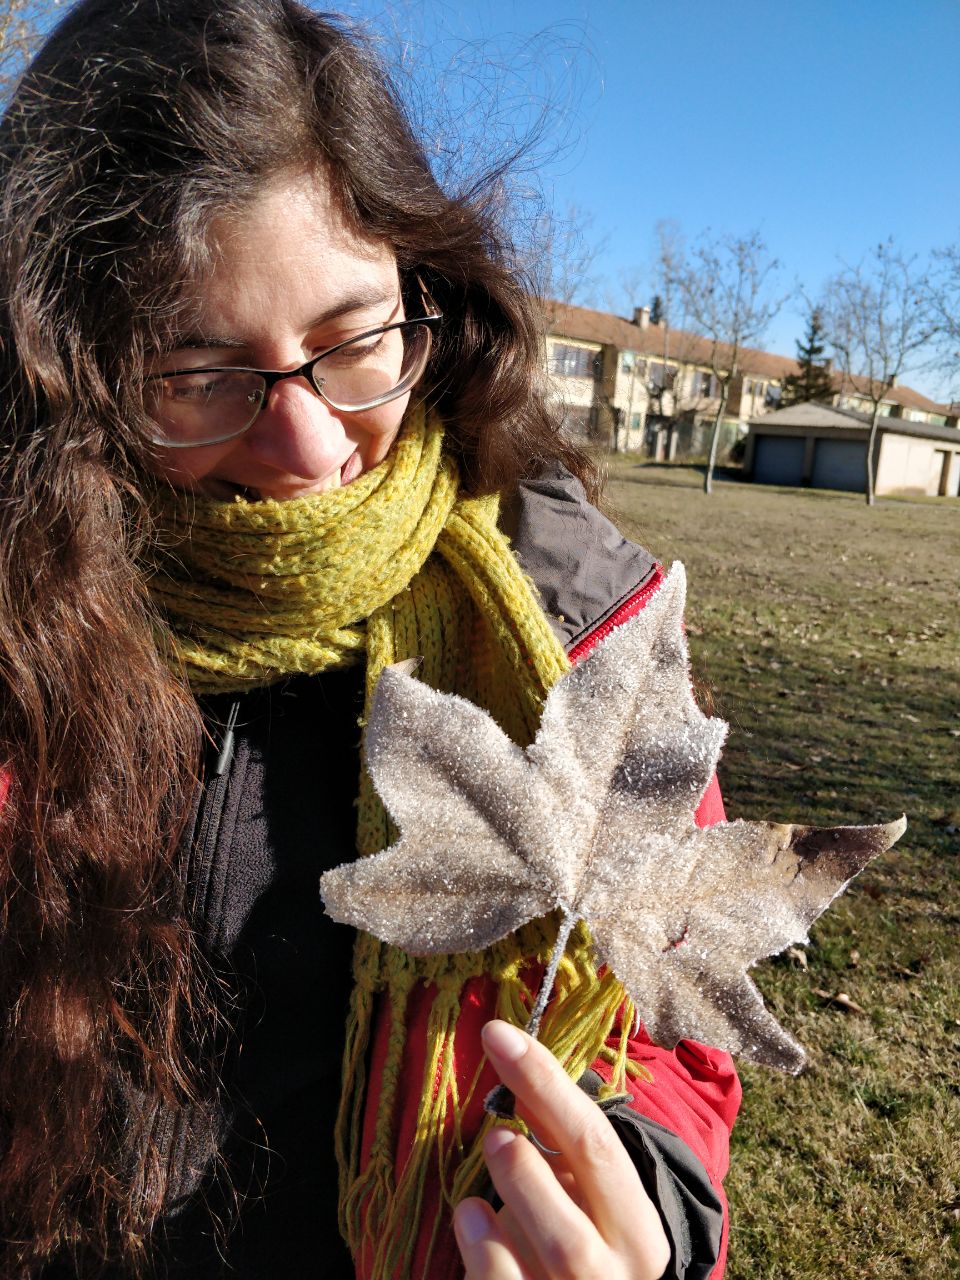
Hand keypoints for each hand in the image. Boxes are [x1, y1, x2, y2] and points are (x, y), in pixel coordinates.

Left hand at [453, 1020, 670, 1279]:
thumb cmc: (588, 1240)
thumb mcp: (588, 1194)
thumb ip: (558, 1140)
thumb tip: (515, 1070)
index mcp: (638, 1231)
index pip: (596, 1145)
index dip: (545, 1083)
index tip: (499, 1035)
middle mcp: (615, 1278)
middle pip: (573, 1225)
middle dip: (527, 1172)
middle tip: (497, 1137)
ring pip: (547, 1260)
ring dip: (509, 1204)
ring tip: (484, 1172)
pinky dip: (481, 1250)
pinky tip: (469, 1218)